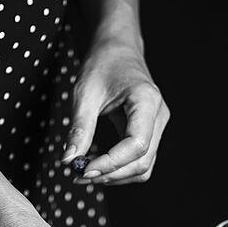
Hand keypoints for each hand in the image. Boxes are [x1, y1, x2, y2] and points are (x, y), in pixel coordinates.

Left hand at [62, 40, 169, 184]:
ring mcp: (158, 127)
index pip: (136, 144)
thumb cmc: (103, 64)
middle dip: (111, 174)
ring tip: (86, 172)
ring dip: (116, 176)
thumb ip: (79, 128)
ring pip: (143, 167)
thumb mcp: (85, 93)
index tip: (84, 170)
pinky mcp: (152, 134)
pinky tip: (99, 165)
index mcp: (146, 101)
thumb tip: (69, 160)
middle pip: (142, 161)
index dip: (112, 163)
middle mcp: (158, 117)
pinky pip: (140, 161)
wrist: (118, 50)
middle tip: (80, 175)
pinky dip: (120, 169)